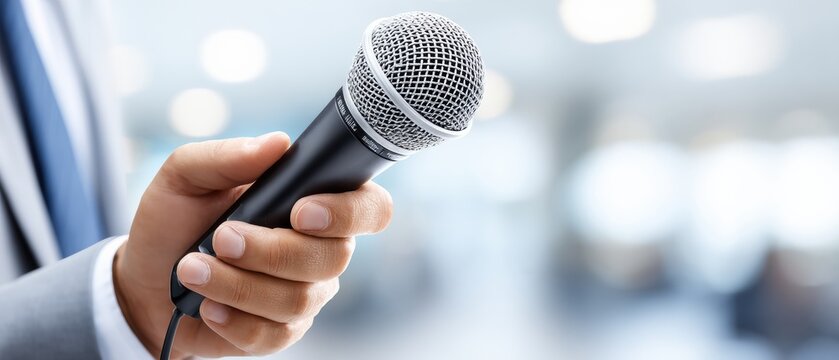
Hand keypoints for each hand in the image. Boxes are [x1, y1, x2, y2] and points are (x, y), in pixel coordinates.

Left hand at [113, 133, 392, 357]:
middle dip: (272, 250)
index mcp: (315, 202)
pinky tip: (206, 305)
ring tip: (192, 269)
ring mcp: (306, 294)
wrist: (147, 281)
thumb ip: (228, 156)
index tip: (301, 212)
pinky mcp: (282, 332)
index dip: (349, 212)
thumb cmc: (175, 221)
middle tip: (220, 238)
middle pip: (334, 258)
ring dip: (238, 284)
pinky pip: (273, 334)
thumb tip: (276, 144)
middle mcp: (322, 249)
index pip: (371, 207)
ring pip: (299, 299)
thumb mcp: (186, 175)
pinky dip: (233, 320)